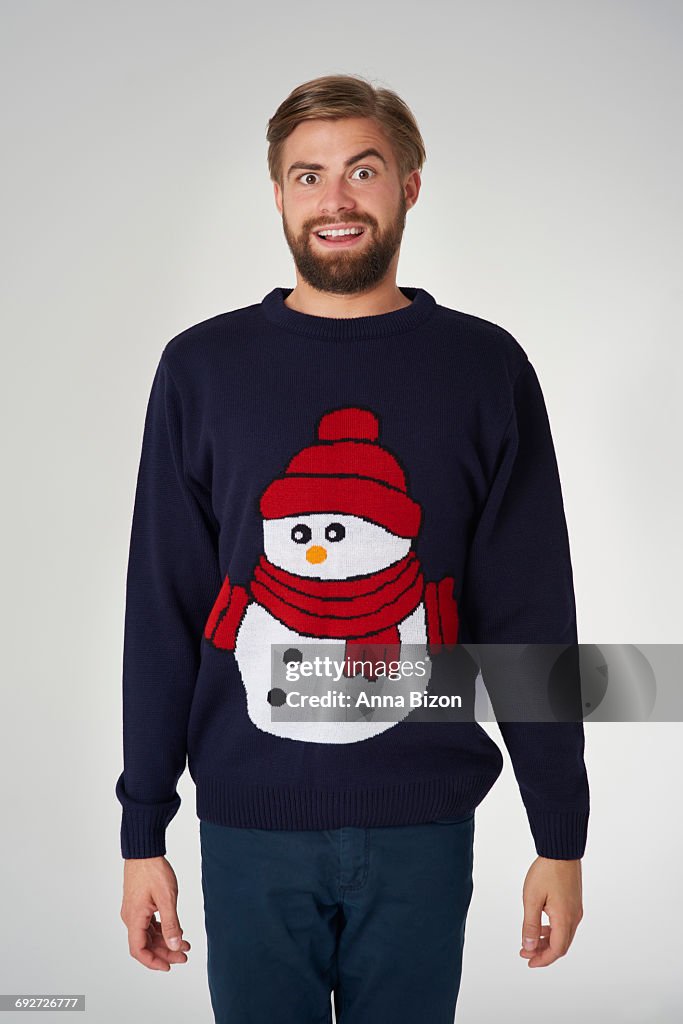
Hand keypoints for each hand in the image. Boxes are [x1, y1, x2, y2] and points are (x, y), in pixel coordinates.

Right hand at [121, 856, 190, 970]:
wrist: (144, 851)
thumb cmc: (153, 871)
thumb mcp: (167, 898)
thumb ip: (171, 924)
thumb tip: (174, 945)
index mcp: (134, 918)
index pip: (139, 950)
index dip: (153, 961)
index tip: (169, 966)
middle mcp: (130, 917)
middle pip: (145, 944)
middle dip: (165, 952)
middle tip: (184, 955)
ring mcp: (134, 910)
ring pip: (148, 934)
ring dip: (164, 941)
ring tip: (184, 943)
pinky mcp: (138, 904)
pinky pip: (148, 924)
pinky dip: (161, 929)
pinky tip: (174, 930)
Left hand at [519, 856, 582, 967]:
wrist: (561, 851)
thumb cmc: (546, 871)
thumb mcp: (531, 899)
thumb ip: (530, 925)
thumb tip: (529, 946)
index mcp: (564, 919)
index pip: (556, 950)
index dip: (543, 959)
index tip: (529, 961)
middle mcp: (574, 917)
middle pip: (561, 945)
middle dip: (543, 952)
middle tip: (526, 952)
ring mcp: (576, 910)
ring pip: (563, 935)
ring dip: (548, 942)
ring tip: (531, 941)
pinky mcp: (574, 903)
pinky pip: (565, 925)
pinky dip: (553, 931)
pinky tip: (542, 926)